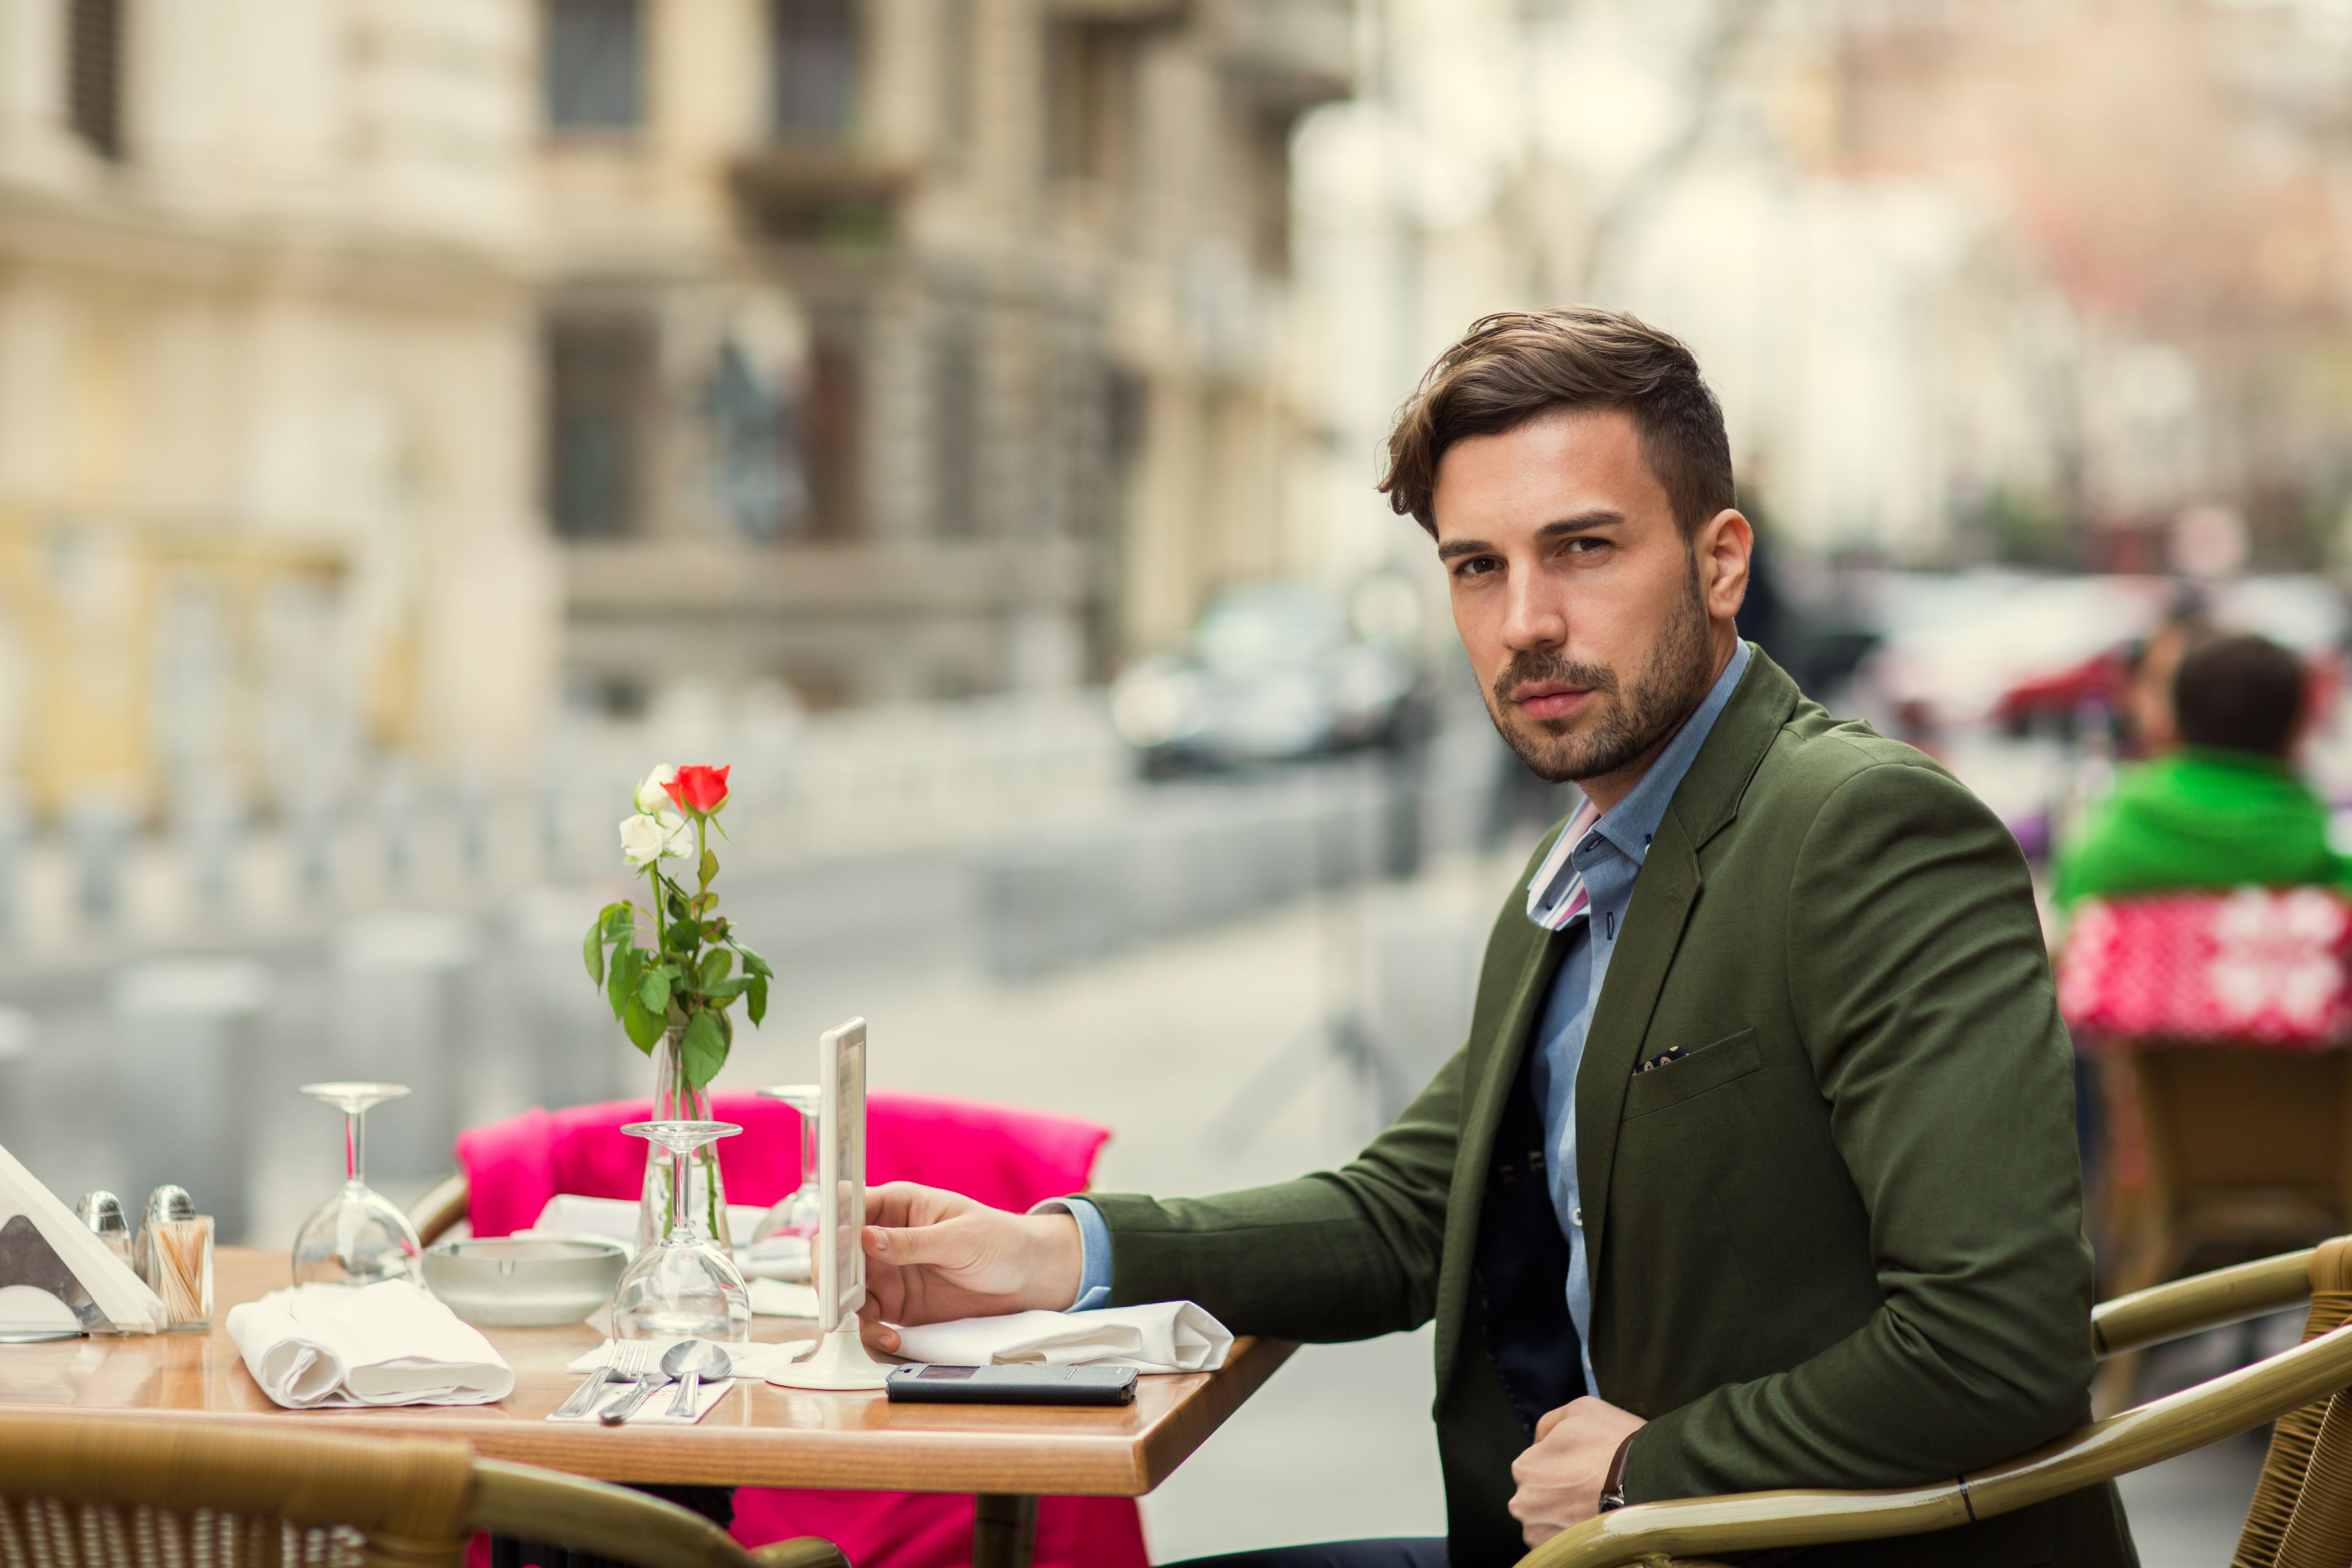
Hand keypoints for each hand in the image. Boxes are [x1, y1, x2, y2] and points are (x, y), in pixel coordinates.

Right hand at [855, 1182, 1084, 1352]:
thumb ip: (913, 1241)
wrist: (1027, 1277)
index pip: (850, 1208)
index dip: (833, 1228)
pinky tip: (890, 1339)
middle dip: (832, 1276)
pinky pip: (870, 1319)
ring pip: (847, 1289)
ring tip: (869, 1325)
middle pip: (838, 1253)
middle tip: (837, 1300)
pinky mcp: (897, 1304)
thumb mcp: (959, 1238)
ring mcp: (888, 1273)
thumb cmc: (999, 1240)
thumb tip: (866, 1238)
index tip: (831, 1255)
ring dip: (848, 1309)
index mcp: (898, 1205)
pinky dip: (872, 1332)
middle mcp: (885, 1238)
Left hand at [1509, 1396, 1646, 1545]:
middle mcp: (1525, 1504)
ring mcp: (1542, 1534)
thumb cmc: (1616, 1442)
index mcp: (1525, 1468)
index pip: (1534, 1465)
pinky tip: (1596, 1520)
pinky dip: (1577, 1535)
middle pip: (1538, 1496)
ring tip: (1595, 1504)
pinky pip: (1564, 1543)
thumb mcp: (1579, 1409)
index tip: (1582, 1464)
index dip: (1560, 1462)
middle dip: (1559, 1492)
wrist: (1653, 1479)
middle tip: (1590, 1486)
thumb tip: (1539, 1441)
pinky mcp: (1565, 1554)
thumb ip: (1548, 1424)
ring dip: (1565, 1516)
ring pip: (1549, 1522)